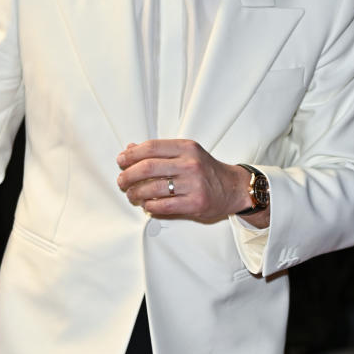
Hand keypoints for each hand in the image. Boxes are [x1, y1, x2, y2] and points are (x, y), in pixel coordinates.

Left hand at [116, 138, 266, 225]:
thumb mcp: (185, 153)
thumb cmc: (206, 170)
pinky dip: (149, 206)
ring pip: (152, 189)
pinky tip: (147, 205)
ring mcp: (193, 184)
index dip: (131, 155)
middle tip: (121, 181)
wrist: (232, 188)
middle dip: (128, 176)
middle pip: (147, 168)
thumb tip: (130, 148)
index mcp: (186, 147)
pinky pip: (163, 206)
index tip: (121, 161)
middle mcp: (190, 164)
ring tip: (132, 195)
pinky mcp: (195, 203)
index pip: (150, 147)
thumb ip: (159, 151)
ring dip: (135, 194)